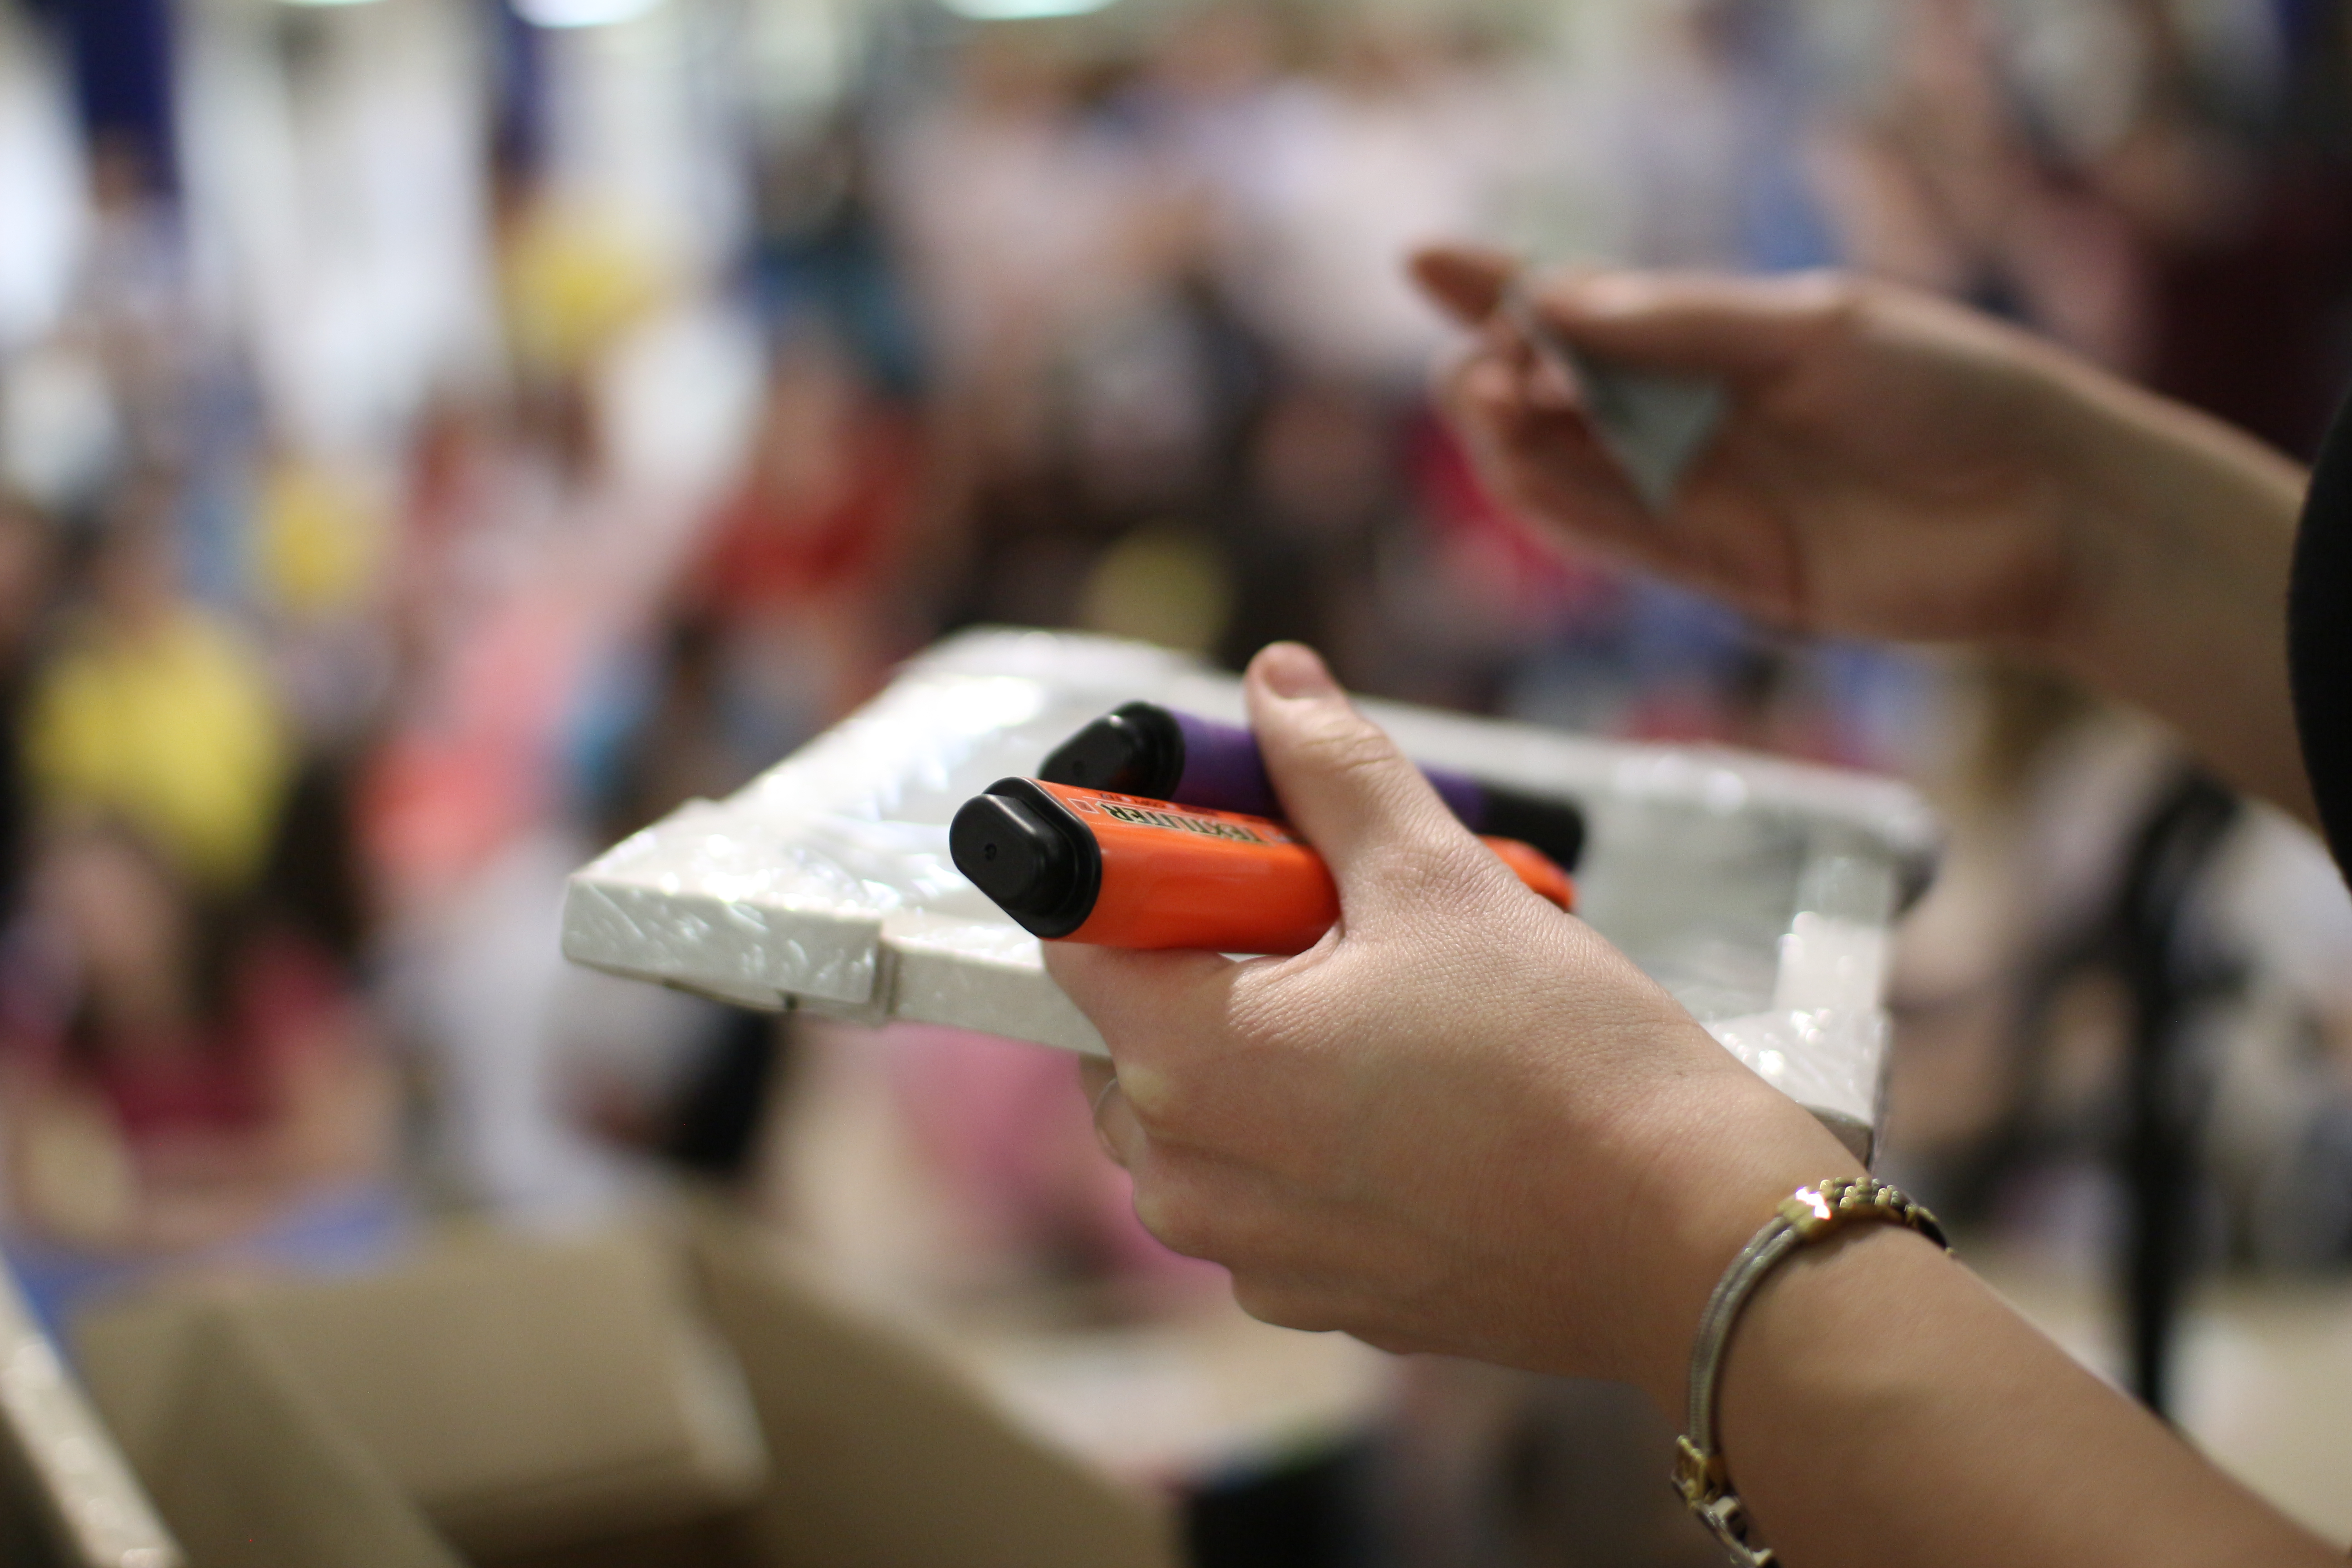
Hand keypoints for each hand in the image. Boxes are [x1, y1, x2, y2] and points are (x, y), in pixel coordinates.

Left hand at [1046, 643, 1859, 1401]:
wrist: (1687, 1234)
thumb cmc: (1563, 1056)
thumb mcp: (1437, 876)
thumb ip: (1333, 772)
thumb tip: (1275, 683)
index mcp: (1186, 1064)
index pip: (1079, 938)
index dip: (1143, 873)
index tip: (1228, 846)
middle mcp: (1189, 1179)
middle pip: (1130, 1030)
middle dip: (1205, 963)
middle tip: (1328, 922)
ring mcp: (1251, 1255)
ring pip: (1200, 1115)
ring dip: (1259, 1048)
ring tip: (1388, 1008)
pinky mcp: (1318, 1299)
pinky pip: (1269, 1190)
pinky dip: (1311, 1136)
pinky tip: (1415, 1100)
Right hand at [1411, 243, 2314, 822]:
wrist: (2050, 511)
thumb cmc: (1953, 390)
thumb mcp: (1813, 329)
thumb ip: (1679, 327)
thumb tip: (1549, 306)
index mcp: (1721, 336)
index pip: (1584, 307)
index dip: (1496, 284)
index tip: (1418, 262)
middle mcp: (1698, 413)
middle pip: (1555, 392)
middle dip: (1496, 370)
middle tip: (1483, 365)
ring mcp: (1702, 491)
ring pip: (1565, 467)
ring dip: (1508, 437)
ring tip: (1486, 405)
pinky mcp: (1716, 566)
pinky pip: (1609, 535)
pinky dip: (1553, 503)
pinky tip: (1514, 468)